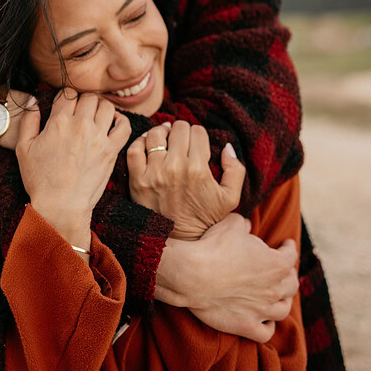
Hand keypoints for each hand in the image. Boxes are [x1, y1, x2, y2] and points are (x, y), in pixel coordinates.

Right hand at [16, 91, 130, 248]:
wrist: (61, 206)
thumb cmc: (40, 180)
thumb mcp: (23, 148)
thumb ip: (28, 121)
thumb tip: (32, 101)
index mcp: (59, 121)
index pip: (68, 92)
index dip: (66, 96)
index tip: (65, 105)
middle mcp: (81, 125)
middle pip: (89, 96)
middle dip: (84, 100)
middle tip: (80, 111)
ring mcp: (98, 137)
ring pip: (107, 106)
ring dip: (101, 107)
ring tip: (95, 116)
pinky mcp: (111, 150)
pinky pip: (124, 126)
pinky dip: (121, 120)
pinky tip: (113, 123)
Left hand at [127, 121, 245, 238]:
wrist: (178, 240)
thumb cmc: (204, 217)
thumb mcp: (230, 198)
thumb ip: (235, 170)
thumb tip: (227, 146)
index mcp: (199, 169)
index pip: (197, 131)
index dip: (198, 134)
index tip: (196, 142)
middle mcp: (176, 168)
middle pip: (178, 129)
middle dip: (182, 131)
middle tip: (181, 140)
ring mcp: (154, 173)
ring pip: (156, 134)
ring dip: (162, 132)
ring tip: (165, 137)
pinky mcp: (138, 180)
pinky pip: (134, 149)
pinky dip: (140, 141)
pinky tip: (148, 143)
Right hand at [154, 214, 298, 342]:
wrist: (192, 274)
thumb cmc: (213, 246)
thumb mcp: (232, 224)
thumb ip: (244, 224)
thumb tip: (247, 225)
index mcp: (276, 264)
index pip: (290, 255)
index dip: (289, 247)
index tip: (286, 244)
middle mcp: (274, 289)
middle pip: (291, 284)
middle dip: (289, 275)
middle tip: (284, 271)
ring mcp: (262, 310)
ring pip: (283, 309)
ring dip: (282, 301)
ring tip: (278, 296)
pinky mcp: (247, 326)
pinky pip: (266, 332)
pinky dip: (268, 326)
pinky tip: (265, 321)